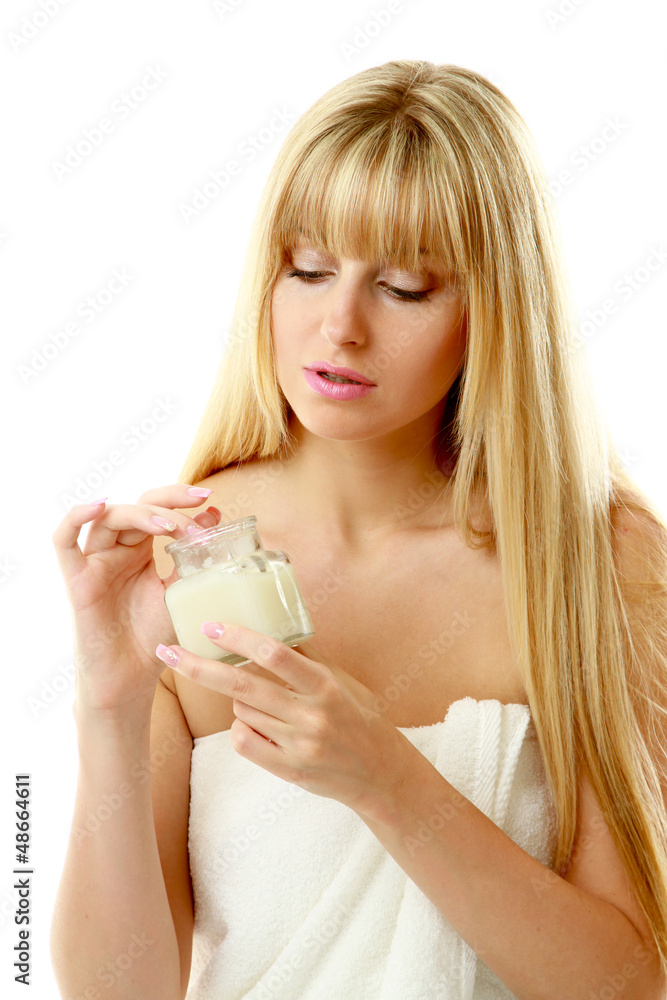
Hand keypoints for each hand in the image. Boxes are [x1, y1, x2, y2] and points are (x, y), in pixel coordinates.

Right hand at [51, 484, 221, 715]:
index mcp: (141, 549)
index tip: (208, 498)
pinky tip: (97, 506)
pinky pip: (64, 542)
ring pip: (108, 518)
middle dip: (167, 503)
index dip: (178, 497)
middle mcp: (116, 550)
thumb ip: (194, 557)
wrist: (132, 676)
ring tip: (169, 527)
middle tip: (196, 509)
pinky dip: (75, 518)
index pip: (156, 507)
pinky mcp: (77, 580)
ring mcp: (95, 562)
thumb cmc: (154, 635)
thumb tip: (214, 516)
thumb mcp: (183, 591)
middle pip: (136, 507)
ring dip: (141, 515)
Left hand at [155, 623, 415, 815]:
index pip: (276, 655)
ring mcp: (298, 746)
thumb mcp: (342, 682)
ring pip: (241, 713)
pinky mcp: (288, 770)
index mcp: (325, 686)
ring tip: (270, 707)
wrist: (380, 773)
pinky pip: (245, 742)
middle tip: (168, 651)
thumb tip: (271, 625)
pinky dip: (243, 729)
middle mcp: (311, 716)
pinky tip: (261, 727)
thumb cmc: (360, 718)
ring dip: (241, 704)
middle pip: (242, 688)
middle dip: (200, 668)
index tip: (211, 625)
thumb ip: (309, 660)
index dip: (239, 638)